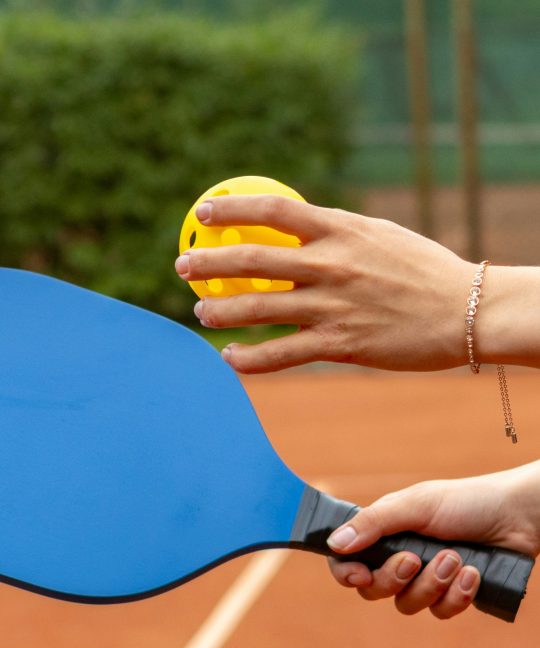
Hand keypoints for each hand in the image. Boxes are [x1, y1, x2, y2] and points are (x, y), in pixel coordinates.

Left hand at [175, 194, 473, 373]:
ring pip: (260, 308)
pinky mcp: (339, 345)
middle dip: (209, 263)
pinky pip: (282, 354)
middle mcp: (330, 265)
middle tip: (183, 268)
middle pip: (252, 259)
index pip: (273, 210)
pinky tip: (231, 360)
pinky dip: (250, 359)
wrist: (465, 312)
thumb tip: (303, 229)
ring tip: (200, 314)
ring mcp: (332, 307)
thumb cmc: (424, 272)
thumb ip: (339, 233)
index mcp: (340, 230)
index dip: (232, 209)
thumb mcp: (381, 237)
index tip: (205, 213)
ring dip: (221, 312)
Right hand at [326, 463, 539, 618]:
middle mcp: (401, 558)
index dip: (346, 573)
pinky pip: (440, 612)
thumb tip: (334, 543)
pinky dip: (457, 595)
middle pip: (373, 590)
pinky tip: (473, 574)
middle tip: (417, 558)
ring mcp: (426, 579)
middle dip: (395, 578)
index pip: (347, 561)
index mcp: (386, 533)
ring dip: (432, 583)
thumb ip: (374, 524)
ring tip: (457, 558)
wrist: (519, 517)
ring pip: (407, 605)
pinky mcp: (452, 596)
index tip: (359, 576)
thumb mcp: (417, 505)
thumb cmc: (467, 502)